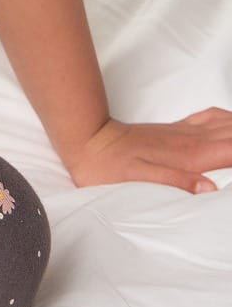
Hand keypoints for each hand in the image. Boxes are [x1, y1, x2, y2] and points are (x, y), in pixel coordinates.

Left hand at [65, 110, 231, 193]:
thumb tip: (211, 188)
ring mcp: (185, 132)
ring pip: (227, 123)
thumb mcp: (140, 180)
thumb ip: (177, 182)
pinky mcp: (176, 130)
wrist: (88, 141)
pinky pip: (210, 118)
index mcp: (190, 155)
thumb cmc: (111, 167)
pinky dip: (229, 119)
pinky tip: (231, 123)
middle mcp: (193, 139)